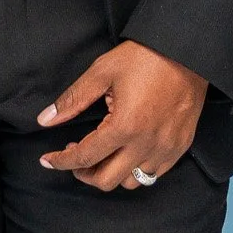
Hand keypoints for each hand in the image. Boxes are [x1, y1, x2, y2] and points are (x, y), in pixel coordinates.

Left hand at [36, 40, 208, 190]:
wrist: (187, 51)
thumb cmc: (144, 57)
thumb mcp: (102, 72)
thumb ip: (73, 100)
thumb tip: (45, 119)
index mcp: (124, 127)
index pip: (84, 157)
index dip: (61, 161)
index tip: (47, 160)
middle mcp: (146, 145)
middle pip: (106, 180)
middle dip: (84, 173)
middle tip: (75, 157)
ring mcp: (166, 149)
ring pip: (131, 182)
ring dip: (111, 173)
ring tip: (102, 154)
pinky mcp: (180, 146)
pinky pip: (154, 174)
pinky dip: (136, 169)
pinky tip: (127, 151)